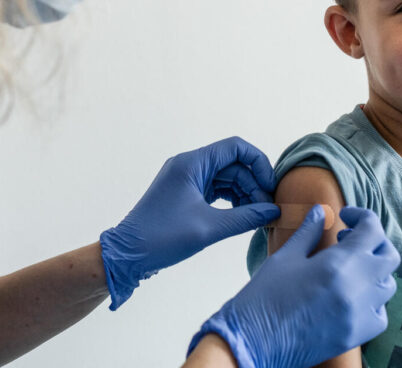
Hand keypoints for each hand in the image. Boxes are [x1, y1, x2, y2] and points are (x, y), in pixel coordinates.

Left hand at [100, 137, 279, 308]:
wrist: (128, 254)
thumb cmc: (163, 237)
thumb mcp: (208, 228)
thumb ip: (244, 217)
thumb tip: (273, 212)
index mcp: (192, 163)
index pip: (235, 147)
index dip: (258, 163)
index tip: (270, 187)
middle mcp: (190, 165)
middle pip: (233, 164)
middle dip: (253, 184)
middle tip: (267, 210)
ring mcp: (188, 179)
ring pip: (226, 177)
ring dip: (244, 194)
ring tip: (257, 216)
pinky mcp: (187, 193)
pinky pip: (216, 189)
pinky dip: (232, 200)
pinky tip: (243, 215)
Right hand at [188, 205, 399, 367]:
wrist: (256, 340)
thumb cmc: (266, 294)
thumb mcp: (287, 256)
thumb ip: (309, 231)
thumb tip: (320, 211)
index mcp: (339, 263)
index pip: (372, 231)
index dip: (362, 217)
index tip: (345, 216)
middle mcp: (358, 288)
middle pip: (389, 256)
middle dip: (373, 241)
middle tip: (347, 238)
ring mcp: (361, 314)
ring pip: (388, 284)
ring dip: (373, 269)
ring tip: (347, 266)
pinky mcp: (357, 335)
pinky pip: (381, 313)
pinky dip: (372, 300)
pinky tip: (349, 294)